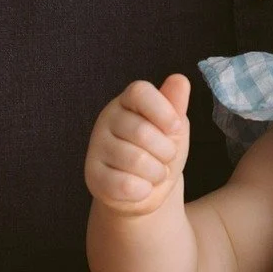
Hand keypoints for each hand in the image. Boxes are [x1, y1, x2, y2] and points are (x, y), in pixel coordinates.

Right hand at [85, 76, 191, 214]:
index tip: (175, 128)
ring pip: (136, 160)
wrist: (144, 192)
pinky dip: (143, 190)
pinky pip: (125, 184)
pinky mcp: (93, 176)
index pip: (140, 92)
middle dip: (166, 151)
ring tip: (155, 173)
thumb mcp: (173, 129)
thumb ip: (175, 105)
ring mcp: (96, 148)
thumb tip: (180, 80)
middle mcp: (107, 120)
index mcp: (127, 102)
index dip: (163, 110)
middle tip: (165, 158)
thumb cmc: (160, 153)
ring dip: (157, 172)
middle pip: (142, 131)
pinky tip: (141, 187)